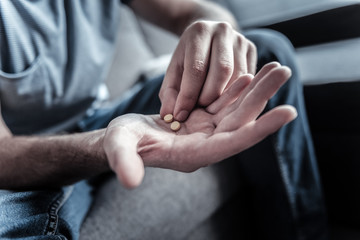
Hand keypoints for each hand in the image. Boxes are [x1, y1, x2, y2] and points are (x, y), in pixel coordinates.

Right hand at [104, 63, 296, 188]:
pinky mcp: (202, 120)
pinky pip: (225, 104)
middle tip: (284, 72)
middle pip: (242, 121)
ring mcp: (206, 131)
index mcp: (194, 155)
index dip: (260, 129)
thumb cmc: (121, 143)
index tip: (288, 112)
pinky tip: (251, 74)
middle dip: (264, 97)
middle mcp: (207, 145)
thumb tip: (130, 180)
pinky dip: (238, 90)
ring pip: (237, 110)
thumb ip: (125, 162)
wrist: (125, 138)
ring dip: (256, 90)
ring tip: (276, 69)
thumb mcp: (119, 149)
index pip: (234, 143)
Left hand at [159, 20, 256, 121]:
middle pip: (222, 70)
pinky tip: (223, 99)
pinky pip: (247, 79)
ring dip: (224, 98)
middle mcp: (222, 31)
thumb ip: (170, 92)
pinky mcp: (251, 50)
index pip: (196, 68)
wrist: (207, 37)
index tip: (181, 114)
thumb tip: (168, 114)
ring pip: (238, 77)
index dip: (188, 95)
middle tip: (200, 110)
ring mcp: (240, 40)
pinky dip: (235, 94)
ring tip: (211, 106)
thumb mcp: (174, 71)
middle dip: (210, 96)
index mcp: (199, 32)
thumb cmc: (188, 58)